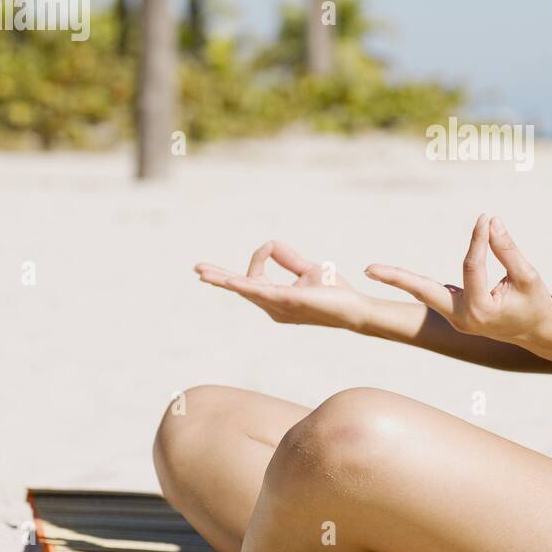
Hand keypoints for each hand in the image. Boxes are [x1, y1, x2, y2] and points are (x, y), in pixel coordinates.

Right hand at [195, 240, 367, 330]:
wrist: (354, 307)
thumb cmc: (333, 293)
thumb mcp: (307, 269)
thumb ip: (288, 259)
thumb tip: (269, 244)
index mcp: (275, 299)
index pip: (253, 277)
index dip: (259, 256)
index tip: (271, 246)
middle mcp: (272, 306)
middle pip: (240, 289)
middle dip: (219, 278)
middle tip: (197, 269)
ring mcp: (278, 305)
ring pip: (246, 290)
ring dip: (224, 280)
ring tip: (203, 273)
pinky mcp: (288, 301)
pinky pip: (262, 292)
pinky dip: (245, 285)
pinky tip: (231, 282)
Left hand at [364, 214, 551, 344]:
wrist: (536, 332)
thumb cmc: (534, 303)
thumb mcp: (528, 276)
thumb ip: (508, 250)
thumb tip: (491, 221)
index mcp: (481, 311)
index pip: (473, 266)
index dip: (479, 240)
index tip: (485, 218)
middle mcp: (461, 319)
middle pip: (425, 293)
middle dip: (397, 279)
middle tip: (366, 269)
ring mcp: (455, 319)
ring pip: (425, 294)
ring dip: (400, 280)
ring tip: (370, 270)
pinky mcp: (453, 313)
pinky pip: (434, 293)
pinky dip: (418, 281)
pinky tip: (393, 274)